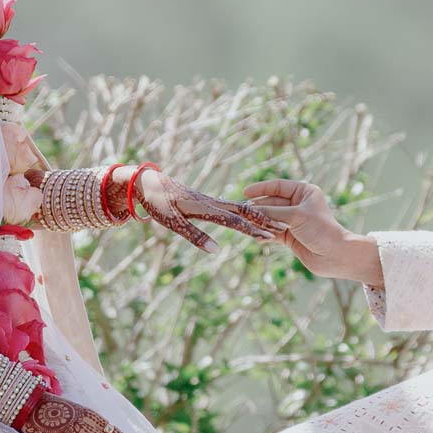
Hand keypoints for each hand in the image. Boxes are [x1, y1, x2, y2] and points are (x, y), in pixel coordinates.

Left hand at [117, 169, 285, 252]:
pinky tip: (251, 216)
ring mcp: (210, 200)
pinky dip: (246, 212)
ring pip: (240, 208)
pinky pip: (231, 207)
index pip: (235, 221)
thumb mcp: (172, 222)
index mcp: (206, 208)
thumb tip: (216, 251)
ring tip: (274, 223)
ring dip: (257, 216)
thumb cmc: (158, 203)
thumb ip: (194, 236)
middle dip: (264, 220)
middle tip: (285, 227)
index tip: (271, 237)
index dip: (253, 230)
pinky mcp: (206, 201)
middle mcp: (212, 202)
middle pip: (244, 212)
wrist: (147, 182)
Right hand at [242, 179, 382, 285]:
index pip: (278, 186)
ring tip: (245, 224)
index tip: (245, 193)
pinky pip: (272, 232)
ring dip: (259, 221)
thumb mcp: (296, 216)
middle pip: (271, 203)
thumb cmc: (321, 230)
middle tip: (241, 212)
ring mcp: (293, 221)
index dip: (261, 189)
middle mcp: (298, 204)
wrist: (335, 256)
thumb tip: (250, 210)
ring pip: (270, 218)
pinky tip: (256, 236)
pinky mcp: (290, 236)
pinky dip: (264, 233)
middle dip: (257, 208)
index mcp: (304, 192)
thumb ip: (272, 212)